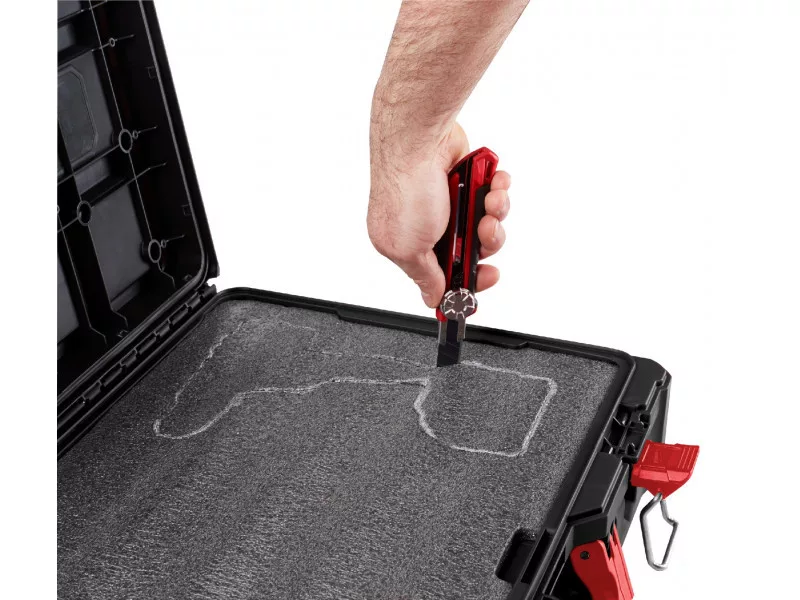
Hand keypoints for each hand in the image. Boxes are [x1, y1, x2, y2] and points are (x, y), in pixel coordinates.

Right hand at [368, 122, 510, 308]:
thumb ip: (425, 278)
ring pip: (487, 222)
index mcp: (410, 247)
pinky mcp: (466, 181)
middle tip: (485, 230)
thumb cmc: (406, 189)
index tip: (485, 279)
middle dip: (486, 241)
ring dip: (495, 212)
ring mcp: (449, 202)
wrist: (418, 140)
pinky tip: (492, 181)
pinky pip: (493, 194)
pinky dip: (497, 187)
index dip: (469, 280)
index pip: (445, 276)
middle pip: (473, 250)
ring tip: (489, 200)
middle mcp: (429, 225)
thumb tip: (433, 299)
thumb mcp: (408, 249)